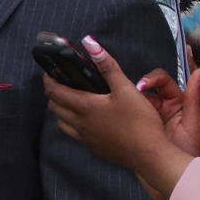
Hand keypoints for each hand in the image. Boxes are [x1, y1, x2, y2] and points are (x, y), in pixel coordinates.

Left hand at [43, 35, 199, 199]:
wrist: (152, 156)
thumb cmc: (140, 122)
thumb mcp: (126, 89)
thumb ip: (107, 66)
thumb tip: (90, 43)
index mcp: (84, 107)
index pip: (53, 92)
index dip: (48, 80)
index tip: (49, 71)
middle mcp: (79, 123)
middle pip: (54, 107)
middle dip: (53, 93)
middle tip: (62, 83)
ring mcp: (86, 138)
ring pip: (62, 122)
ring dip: (61, 110)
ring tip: (73, 100)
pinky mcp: (94, 149)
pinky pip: (75, 135)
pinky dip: (73, 124)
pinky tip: (87, 120)